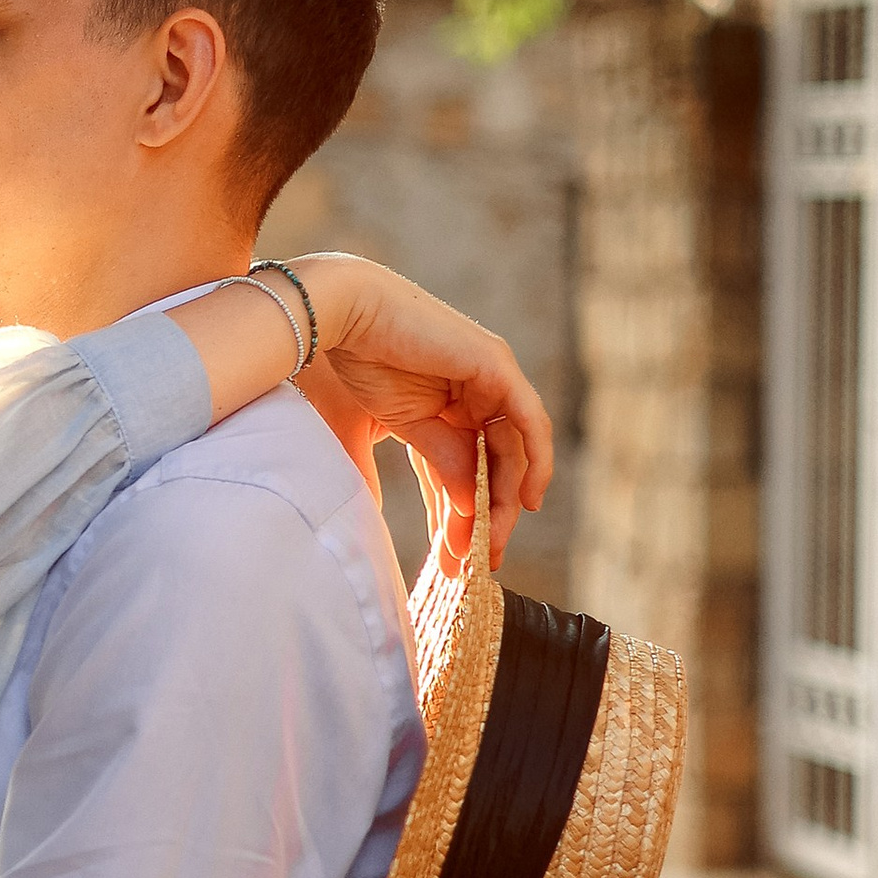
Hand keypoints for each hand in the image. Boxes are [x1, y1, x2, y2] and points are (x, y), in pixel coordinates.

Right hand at [289, 254, 550, 569]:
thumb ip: (433, 467)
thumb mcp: (399, 429)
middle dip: (484, 518)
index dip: (459, 516)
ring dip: (503, 503)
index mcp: (443, 403)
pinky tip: (527, 502)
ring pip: (511, 452)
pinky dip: (535, 461)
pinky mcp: (496, 366)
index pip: (462, 469)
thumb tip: (453, 515)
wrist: (342, 314)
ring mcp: (488, 376)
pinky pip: (529, 423)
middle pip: (491, 465)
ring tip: (489, 545)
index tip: (455, 561)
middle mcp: (473, 390)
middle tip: (477, 563)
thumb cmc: (349, 361)